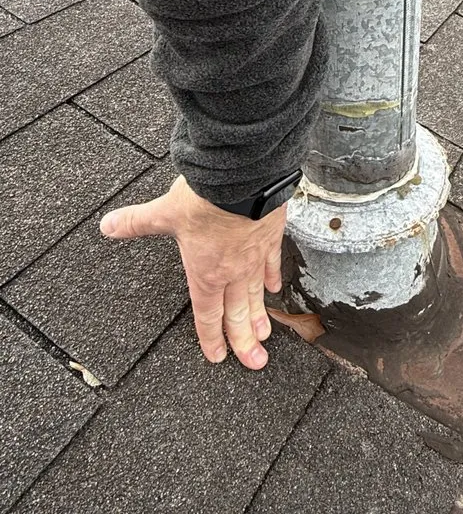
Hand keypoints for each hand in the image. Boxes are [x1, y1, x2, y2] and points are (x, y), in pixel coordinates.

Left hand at [99, 174, 286, 369]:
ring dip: (260, 318)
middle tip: (253, 362)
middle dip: (244, 342)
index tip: (218, 356)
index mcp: (205, 273)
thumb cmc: (206, 198)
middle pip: (237, 315)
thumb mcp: (164, 212)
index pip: (207, 315)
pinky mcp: (270, 238)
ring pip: (257, 295)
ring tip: (265, 337)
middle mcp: (232, 272)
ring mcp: (254, 257)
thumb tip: (109, 225)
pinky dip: (273, 279)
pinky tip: (275, 290)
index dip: (211, 338)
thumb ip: (137, 222)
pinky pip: (272, 265)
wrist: (243, 177)